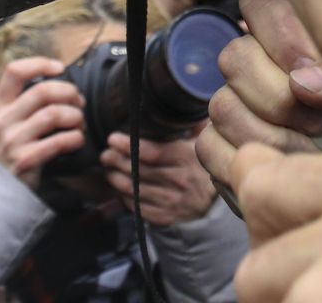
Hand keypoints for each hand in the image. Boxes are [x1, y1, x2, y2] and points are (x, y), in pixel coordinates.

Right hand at [0, 58, 84, 188]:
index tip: (59, 68)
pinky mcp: (25, 160)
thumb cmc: (10, 145)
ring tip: (79, 123)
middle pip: (43, 91)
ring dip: (76, 116)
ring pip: (54, 114)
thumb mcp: (5, 119)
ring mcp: (12, 141)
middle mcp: (2, 120)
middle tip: (79, 102)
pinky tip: (77, 139)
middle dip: (70, 93)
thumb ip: (24, 100)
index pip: (15, 71)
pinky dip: (75, 138)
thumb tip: (61, 81)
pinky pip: (59, 141)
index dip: (40, 64)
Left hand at [101, 128, 217, 225]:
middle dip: (117, 161)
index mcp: (188, 158)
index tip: (113, 139)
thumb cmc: (204, 167)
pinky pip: (138, 207)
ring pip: (135, 189)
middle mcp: (180, 181)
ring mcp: (172, 201)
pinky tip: (119, 189)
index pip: (152, 152)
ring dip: (116, 179)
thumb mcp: (203, 143)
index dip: (129, 145)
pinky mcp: (165, 217)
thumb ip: (194, 125)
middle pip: (139, 171)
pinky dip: (125, 197)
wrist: (216, 204)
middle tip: (106, 154)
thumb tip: (185, 104)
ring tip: (108, 169)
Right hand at [196, 0, 321, 190]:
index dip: (281, 34)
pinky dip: (248, 164)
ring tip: (316, 147)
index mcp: (300, 25)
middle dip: (279, 89)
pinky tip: (288, 169)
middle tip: (321, 108)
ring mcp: (236, 100)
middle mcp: (260, 57)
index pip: (262, 1)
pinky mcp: (220, 145)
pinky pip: (210, 145)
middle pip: (237, 52)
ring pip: (224, 102)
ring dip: (272, 133)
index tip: (313, 76)